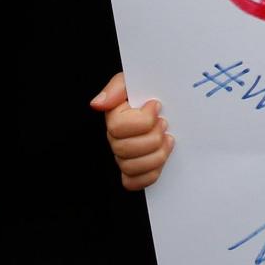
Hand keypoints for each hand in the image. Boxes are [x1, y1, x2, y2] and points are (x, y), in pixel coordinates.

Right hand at [90, 73, 172, 190]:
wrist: (166, 102)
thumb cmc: (147, 92)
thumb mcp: (133, 81)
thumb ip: (116, 88)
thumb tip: (98, 104)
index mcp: (113, 117)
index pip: (117, 127)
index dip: (142, 120)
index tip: (156, 106)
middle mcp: (115, 139)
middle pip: (125, 150)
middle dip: (152, 137)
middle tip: (164, 123)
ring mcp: (123, 157)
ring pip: (131, 167)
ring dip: (156, 154)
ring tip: (167, 139)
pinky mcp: (133, 172)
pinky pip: (134, 183)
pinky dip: (150, 173)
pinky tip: (162, 156)